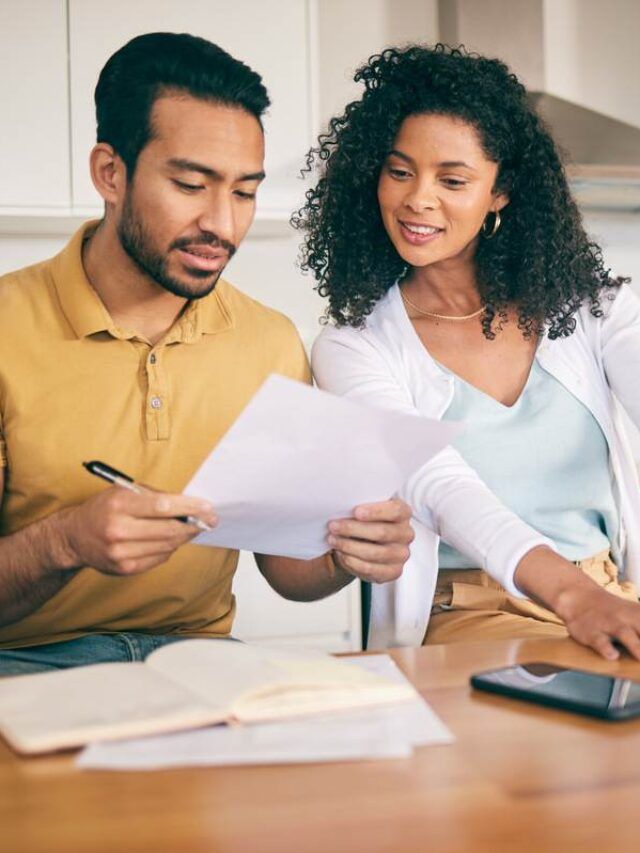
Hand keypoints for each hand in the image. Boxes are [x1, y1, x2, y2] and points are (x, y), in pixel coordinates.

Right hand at [56, 486, 217, 575]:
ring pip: (167, 546)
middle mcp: (118, 529)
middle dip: (194, 524)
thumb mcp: (123, 491)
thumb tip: (189, 504)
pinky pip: (159, 558)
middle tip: (211, 520)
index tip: (207, 507)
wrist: (75, 537)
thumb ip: (153, 496)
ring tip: (193, 527)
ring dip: (184, 536)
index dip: (189, 507)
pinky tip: (171, 540)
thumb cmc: (104, 509)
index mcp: (119, 504)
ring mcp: (121, 553)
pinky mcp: (125, 568)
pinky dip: (169, 548)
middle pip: (168, 530)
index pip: (163, 506)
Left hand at [326, 498, 413, 583]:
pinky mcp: (394, 571)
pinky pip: (371, 569)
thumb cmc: (365, 520)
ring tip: (332, 540)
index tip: (355, 511)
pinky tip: (341, 554)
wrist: (364, 542)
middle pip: (381, 532)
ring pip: (374, 553)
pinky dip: (352, 561)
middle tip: (333, 526)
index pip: (395, 510)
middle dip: (353, 529)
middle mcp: (406, 534)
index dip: (376, 511)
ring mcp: (402, 554)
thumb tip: (342, 506)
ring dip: (349, 546)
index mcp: (404, 513)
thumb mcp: (366, 507)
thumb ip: (361, 505)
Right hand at [515, 546, 639, 660]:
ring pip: (625, 635)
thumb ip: (637, 620)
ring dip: (635, 645)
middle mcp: (625, 618)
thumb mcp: (630, 612)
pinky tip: (610, 656)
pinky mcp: (590, 633)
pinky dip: (604, 648)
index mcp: (635, 613)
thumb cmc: (608, 610)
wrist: (574, 595)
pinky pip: (598, 641)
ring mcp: (607, 624)